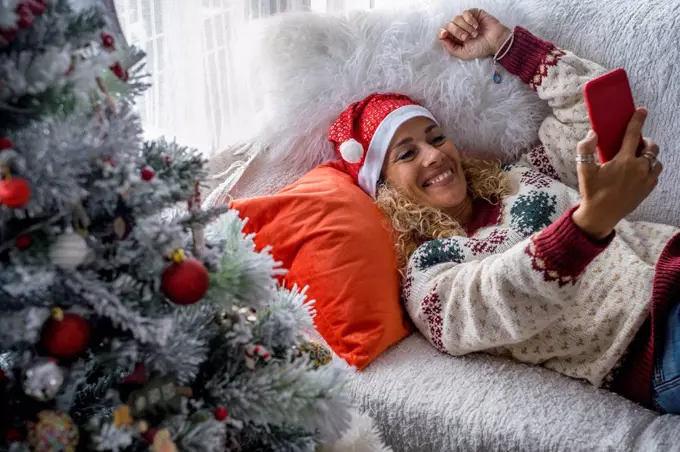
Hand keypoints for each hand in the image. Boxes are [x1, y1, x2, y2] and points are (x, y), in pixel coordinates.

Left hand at [438, 9, 510, 59]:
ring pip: (457, 19)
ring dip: (466, 27)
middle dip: (457, 32)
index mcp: (455, 38)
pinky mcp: (473, 13)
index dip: (441, 32)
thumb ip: (451, 49)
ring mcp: (465, 20)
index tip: (445, 34)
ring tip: (475, 34)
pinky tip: (477, 26)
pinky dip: (470, 20)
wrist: (495, 41)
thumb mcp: (464, 54)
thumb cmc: (481, 48)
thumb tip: (441, 39)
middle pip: (449, 25)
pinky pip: (465, 13)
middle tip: (466, 38)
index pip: (442, 32)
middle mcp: (459, 28)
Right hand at [572, 108, 661, 238]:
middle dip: (645, 141)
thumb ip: (585, 148)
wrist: (601, 215)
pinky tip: (639, 171)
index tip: (642, 110)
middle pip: (651, 147)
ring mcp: (646, 180)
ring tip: (638, 157)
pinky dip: (650, 168)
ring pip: (656, 160)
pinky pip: (655, 174)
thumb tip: (593, 133)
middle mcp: (639, 168)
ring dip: (649, 156)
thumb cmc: (591, 192)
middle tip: (635, 143)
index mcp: (624, 161)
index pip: (633, 134)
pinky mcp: (648, 189)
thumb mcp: (583, 169)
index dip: (637, 120)